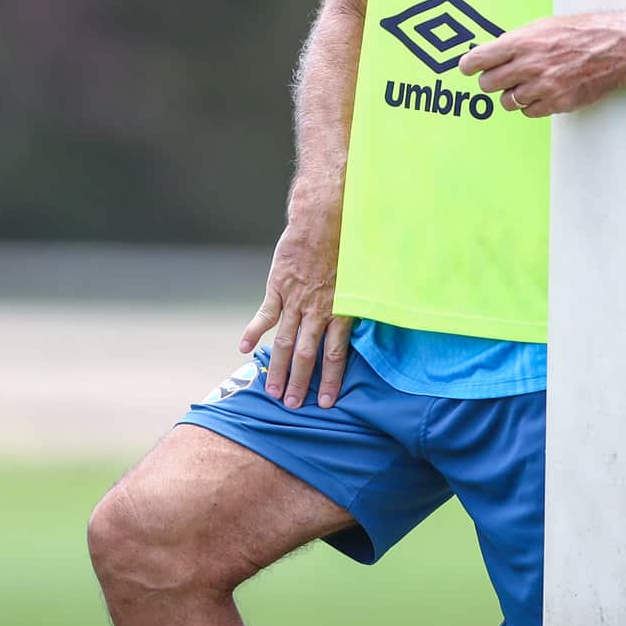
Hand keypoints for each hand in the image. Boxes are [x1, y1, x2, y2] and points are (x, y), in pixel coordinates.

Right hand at [240, 215, 352, 410]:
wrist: (324, 219)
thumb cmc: (348, 246)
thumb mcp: (365, 279)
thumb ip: (363, 304)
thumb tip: (380, 321)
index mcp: (341, 310)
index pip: (336, 354)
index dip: (332, 380)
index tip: (327, 402)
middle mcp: (317, 310)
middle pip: (307, 355)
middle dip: (300, 383)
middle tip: (293, 406)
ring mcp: (295, 300)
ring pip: (285, 341)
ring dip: (278, 368)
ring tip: (272, 391)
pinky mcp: (278, 287)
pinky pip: (264, 314)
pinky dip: (253, 332)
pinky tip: (244, 349)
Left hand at [459, 11, 625, 117]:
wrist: (617, 47)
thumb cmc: (582, 32)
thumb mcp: (544, 26)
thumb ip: (517, 40)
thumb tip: (494, 52)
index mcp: (522, 42)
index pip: (478, 59)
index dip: (469, 65)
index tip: (467, 68)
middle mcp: (529, 65)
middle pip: (487, 84)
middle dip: (492, 81)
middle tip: (502, 77)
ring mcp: (543, 86)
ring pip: (508, 101)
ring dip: (514, 95)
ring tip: (530, 83)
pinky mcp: (557, 102)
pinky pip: (529, 112)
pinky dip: (533, 105)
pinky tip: (544, 93)